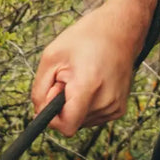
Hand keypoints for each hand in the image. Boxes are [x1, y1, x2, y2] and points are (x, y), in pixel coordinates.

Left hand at [31, 0, 146, 136]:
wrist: (120, 32)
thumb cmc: (84, 40)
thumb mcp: (51, 57)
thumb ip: (39, 90)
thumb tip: (40, 113)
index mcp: (89, 87)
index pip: (66, 127)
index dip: (53, 117)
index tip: (53, 95)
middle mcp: (106, 102)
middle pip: (72, 123)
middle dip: (64, 104)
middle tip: (69, 78)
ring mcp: (115, 107)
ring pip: (81, 121)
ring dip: (75, 104)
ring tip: (82, 78)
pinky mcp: (119, 109)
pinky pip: (92, 117)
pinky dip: (87, 105)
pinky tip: (92, 84)